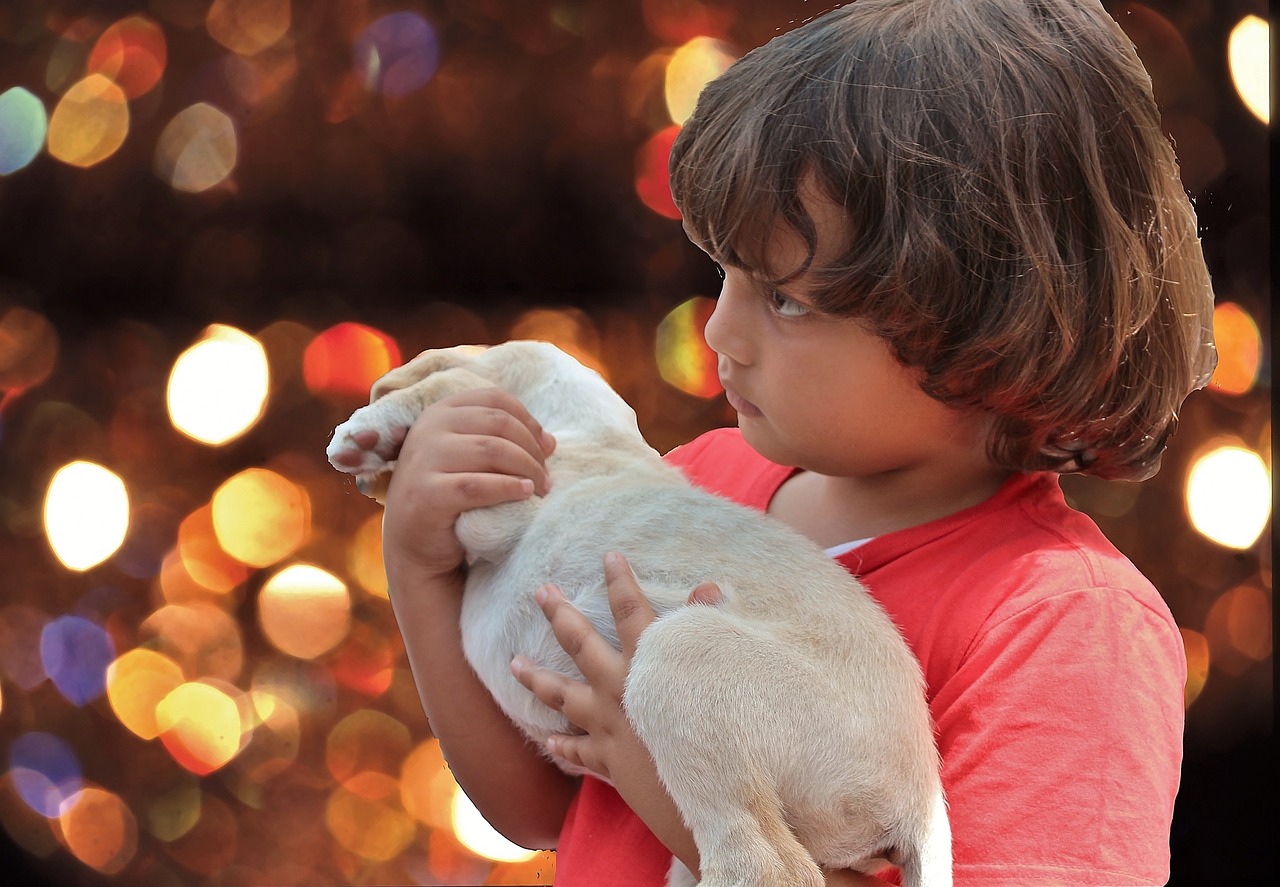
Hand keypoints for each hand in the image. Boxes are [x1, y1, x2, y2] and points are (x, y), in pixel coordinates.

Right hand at [381, 388, 555, 583]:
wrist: (413, 544)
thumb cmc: (449, 497)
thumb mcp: (471, 460)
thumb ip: (504, 443)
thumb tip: (550, 441)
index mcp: (440, 412)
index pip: (495, 399)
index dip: (528, 421)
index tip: (546, 447)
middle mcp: (428, 429)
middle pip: (499, 423)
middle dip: (532, 449)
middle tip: (546, 477)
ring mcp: (424, 459)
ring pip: (492, 450)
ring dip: (527, 469)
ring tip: (540, 488)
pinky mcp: (427, 493)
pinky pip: (478, 485)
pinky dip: (509, 488)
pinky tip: (525, 494)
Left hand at [510, 553, 721, 779]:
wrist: (710, 794)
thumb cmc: (721, 730)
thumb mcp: (720, 672)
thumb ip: (707, 628)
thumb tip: (709, 587)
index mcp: (648, 664)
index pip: (631, 610)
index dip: (620, 581)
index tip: (609, 556)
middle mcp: (620, 690)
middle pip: (581, 644)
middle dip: (559, 615)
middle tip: (541, 592)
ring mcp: (609, 727)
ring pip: (563, 697)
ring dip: (537, 678)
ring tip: (515, 663)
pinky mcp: (610, 764)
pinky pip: (578, 751)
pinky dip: (562, 745)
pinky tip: (548, 740)